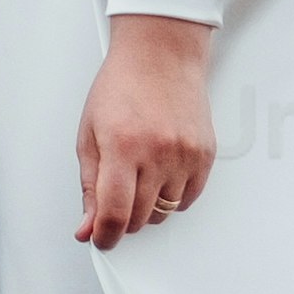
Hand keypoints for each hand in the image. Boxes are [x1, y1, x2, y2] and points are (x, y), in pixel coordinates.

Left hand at [76, 12, 217, 249]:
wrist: (160, 55)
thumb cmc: (122, 86)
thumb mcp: (90, 134)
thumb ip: (89, 186)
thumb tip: (88, 227)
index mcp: (122, 146)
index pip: (114, 214)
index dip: (104, 236)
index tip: (101, 239)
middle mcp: (157, 152)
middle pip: (139, 218)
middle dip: (122, 218)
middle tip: (115, 198)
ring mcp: (185, 154)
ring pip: (165, 212)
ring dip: (147, 207)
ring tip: (138, 176)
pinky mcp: (205, 155)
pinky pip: (188, 199)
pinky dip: (172, 198)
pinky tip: (160, 176)